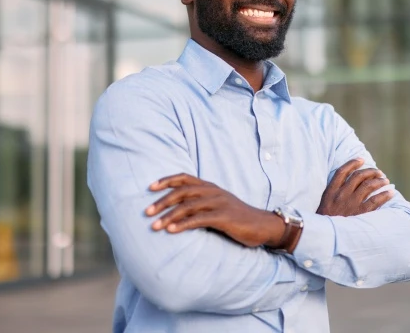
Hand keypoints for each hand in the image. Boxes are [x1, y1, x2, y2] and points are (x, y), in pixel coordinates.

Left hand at [145, 174, 284, 247]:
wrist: (262, 226)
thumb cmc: (237, 218)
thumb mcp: (218, 206)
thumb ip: (201, 205)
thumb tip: (177, 211)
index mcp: (210, 187)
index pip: (185, 178)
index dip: (166, 180)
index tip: (150, 187)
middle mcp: (213, 192)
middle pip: (183, 191)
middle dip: (162, 201)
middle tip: (146, 212)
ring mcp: (219, 203)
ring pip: (188, 206)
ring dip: (169, 215)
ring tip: (155, 225)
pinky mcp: (224, 217)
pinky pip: (200, 220)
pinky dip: (184, 224)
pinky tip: (172, 231)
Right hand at [316, 158, 393, 216]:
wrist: (326, 237)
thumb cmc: (325, 221)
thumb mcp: (324, 204)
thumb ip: (333, 193)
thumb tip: (348, 183)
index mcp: (331, 191)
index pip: (342, 171)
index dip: (353, 163)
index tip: (361, 159)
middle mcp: (341, 195)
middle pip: (358, 176)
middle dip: (370, 171)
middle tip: (378, 172)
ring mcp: (351, 204)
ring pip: (369, 186)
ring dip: (379, 181)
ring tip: (385, 180)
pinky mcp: (360, 213)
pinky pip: (376, 201)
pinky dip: (384, 195)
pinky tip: (390, 192)